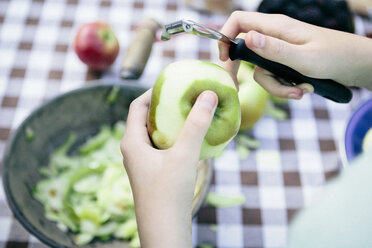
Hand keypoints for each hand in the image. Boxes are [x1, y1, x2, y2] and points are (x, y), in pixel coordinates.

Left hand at [120, 89, 217, 247]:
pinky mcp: (151, 173)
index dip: (153, 92)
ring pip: (154, 134)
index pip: (137, 106)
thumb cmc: (169, 193)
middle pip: (145, 119)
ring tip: (190, 116)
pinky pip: (160, 147)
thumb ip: (196, 124)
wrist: (164, 230)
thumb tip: (208, 95)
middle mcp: (132, 150)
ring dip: (170, 123)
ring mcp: (141, 163)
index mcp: (131, 141)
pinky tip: (190, 141)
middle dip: (165, 107)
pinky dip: (173, 139)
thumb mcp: (184, 155)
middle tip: (185, 98)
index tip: (172, 84)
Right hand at [219, 11, 371, 98]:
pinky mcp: (286, 62)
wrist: (357, 65)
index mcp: (276, 27)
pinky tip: (303, 90)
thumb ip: (273, 50)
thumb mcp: (303, 58)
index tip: (223, 59)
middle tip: (239, 87)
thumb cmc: (335, 57)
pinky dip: (285, 89)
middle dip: (242, 71)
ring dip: (276, 87)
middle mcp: (274, 36)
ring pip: (261, 70)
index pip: (239, 21)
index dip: (225, 36)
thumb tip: (245, 39)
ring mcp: (280, 50)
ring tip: (299, 92)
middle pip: (244, 50)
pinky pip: (274, 77)